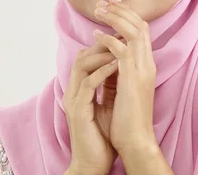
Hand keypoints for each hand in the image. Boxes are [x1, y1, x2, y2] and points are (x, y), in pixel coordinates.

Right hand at [63, 42, 119, 174]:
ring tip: (120, 45)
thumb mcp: (107, 106)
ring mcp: (74, 101)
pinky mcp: (79, 112)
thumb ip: (109, 87)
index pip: (87, 58)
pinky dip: (103, 71)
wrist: (93, 165)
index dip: (104, 45)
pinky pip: (88, 84)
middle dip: (102, 43)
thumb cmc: (103, 138)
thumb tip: (121, 67)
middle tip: (121, 35)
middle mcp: (74, 93)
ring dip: (102, 53)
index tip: (123, 37)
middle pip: (82, 56)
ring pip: (81, 65)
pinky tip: (117, 65)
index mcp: (80, 91)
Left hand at [93, 0, 157, 155]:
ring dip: (115, 18)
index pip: (142, 32)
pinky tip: (95, 36)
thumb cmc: (126, 119)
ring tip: (99, 11)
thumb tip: (107, 56)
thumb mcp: (123, 89)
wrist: (135, 140)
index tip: (113, 4)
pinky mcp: (133, 78)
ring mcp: (142, 70)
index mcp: (146, 66)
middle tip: (106, 0)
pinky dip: (108, 39)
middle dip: (123, 10)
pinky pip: (121, 50)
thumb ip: (119, 71)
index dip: (129, 15)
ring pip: (133, 32)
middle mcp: (147, 64)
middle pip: (140, 26)